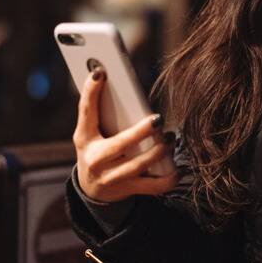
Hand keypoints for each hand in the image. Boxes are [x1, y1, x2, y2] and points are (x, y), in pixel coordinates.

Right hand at [72, 66, 178, 201]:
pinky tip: (177, 168)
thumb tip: (108, 77)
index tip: (100, 73)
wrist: (91, 189)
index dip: (91, 92)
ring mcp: (111, 178)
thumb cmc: (96, 150)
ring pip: (139, 165)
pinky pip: (153, 186)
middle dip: (141, 132)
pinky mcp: (127, 190)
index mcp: (84, 138)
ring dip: (159, 151)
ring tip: (170, 138)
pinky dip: (168, 178)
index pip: (86, 112)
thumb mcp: (89, 132)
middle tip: (158, 119)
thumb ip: (99, 111)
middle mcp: (95, 160)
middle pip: (120, 144)